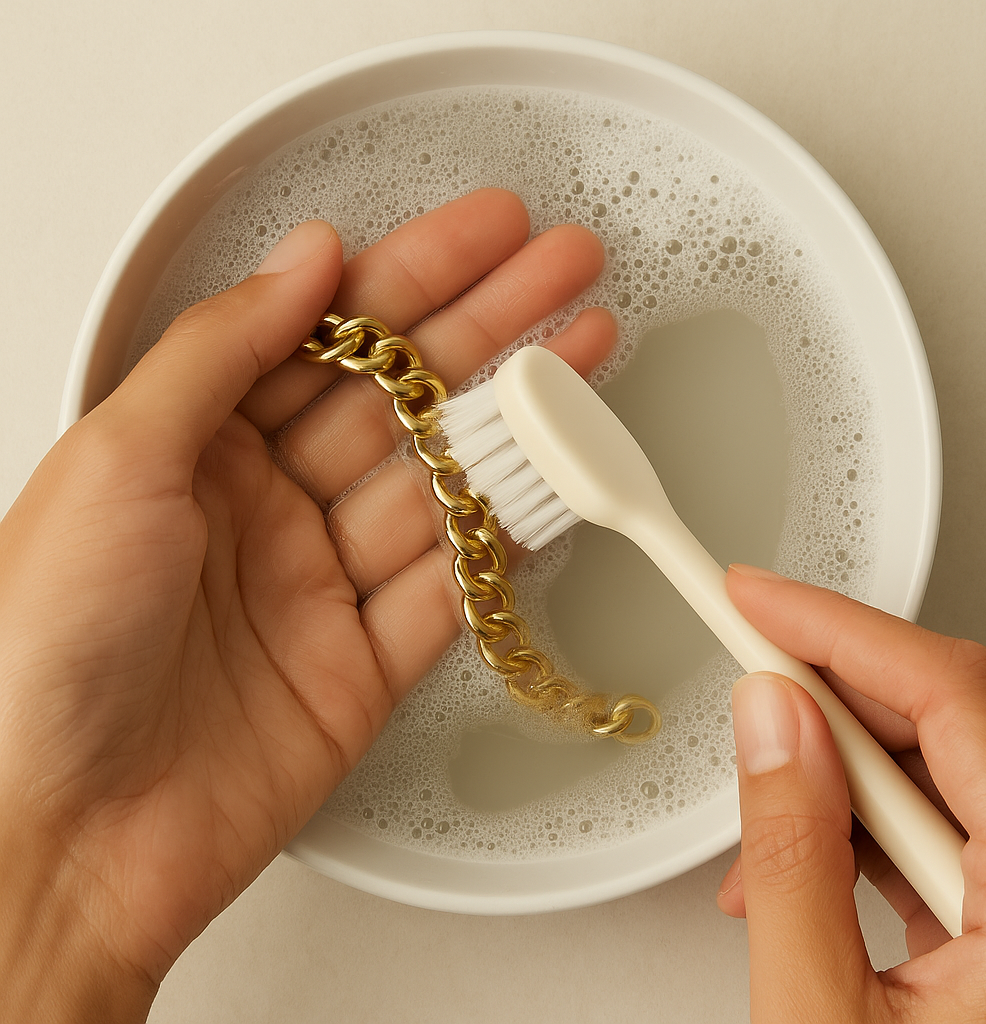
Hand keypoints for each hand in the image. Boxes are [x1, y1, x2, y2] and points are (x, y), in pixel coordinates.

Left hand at [0, 189, 615, 1020]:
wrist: (57, 838)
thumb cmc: (41, 650)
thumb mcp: (116, 459)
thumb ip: (219, 350)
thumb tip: (302, 262)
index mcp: (197, 445)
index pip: (331, 332)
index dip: (417, 274)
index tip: (487, 232)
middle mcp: (263, 507)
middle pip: (402, 396)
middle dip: (492, 326)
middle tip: (565, 272)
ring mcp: (320, 584)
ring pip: (441, 482)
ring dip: (518, 421)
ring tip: (584, 356)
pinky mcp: (362, 664)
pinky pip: (453, 587)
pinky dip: (505, 539)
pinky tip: (552, 484)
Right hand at [718, 564, 985, 1022]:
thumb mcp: (821, 1021)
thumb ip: (793, 859)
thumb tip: (768, 722)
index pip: (950, 697)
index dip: (839, 628)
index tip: (754, 597)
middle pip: (949, 725)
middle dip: (828, 699)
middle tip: (745, 681)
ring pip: (940, 779)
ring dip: (835, 780)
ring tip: (760, 833)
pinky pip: (943, 836)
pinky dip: (861, 834)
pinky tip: (805, 874)